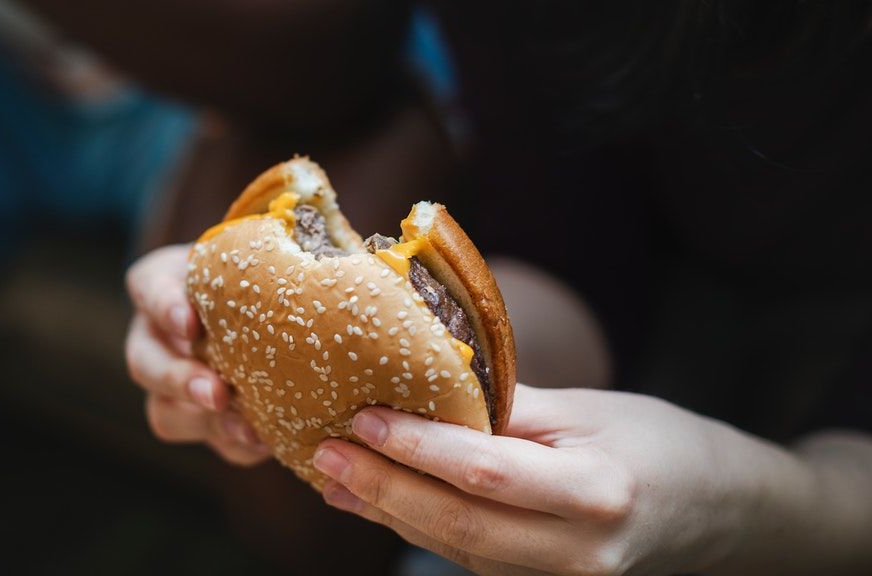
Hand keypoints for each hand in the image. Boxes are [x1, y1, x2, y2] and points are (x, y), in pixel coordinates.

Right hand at [125, 244, 269, 465]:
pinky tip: (267, 440)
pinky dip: (237, 444)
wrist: (276, 305)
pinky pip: (211, 442)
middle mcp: (156, 337)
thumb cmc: (267, 267)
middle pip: (145, 363)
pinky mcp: (204, 421)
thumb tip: (340, 250)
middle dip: (178, 380)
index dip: (164, 306)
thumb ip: (278, 248)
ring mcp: (173, 385)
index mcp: (164, 284)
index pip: (149, 287)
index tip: (190, 322)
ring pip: (167, 413)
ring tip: (247, 429)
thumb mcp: (264, 249)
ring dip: (206, 423)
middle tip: (215, 392)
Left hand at [311, 384, 775, 575]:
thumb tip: (429, 383)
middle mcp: (577, 553)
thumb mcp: (593, 410)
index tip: (362, 417)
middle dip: (382, 490)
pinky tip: (380, 500)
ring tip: (333, 476)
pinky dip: (420, 527)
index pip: (487, 473)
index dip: (417, 448)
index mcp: (598, 494)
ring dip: (388, 513)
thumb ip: (511, 407)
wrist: (723, 514)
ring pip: (456, 548)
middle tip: (324, 454)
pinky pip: (470, 557)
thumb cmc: (663, 445)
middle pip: (458, 526)